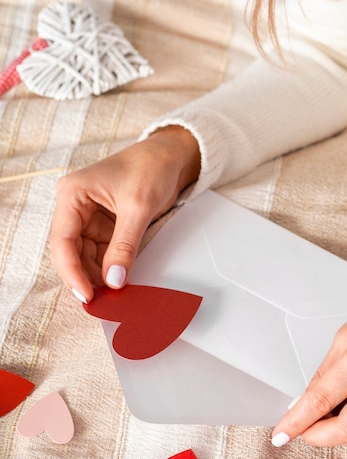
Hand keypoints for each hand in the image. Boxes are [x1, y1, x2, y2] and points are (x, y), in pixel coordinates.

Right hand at [49, 126, 199, 301]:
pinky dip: (110, 269)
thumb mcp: (138, 208)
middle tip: (102, 302)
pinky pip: (102, 253)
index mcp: (72, 194)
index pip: (62, 241)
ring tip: (113, 297)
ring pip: (86, 256)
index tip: (87, 294)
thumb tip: (114, 281)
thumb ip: (124, 246)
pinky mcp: (106, 226)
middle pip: (71, 252)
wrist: (172, 156)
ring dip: (98, 276)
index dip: (72, 271)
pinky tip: (119, 282)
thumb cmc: (151, 166)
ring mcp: (89, 218)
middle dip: (85, 276)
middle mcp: (75, 207)